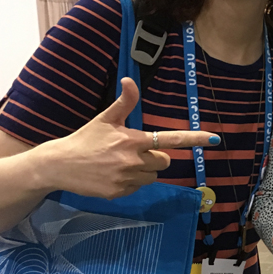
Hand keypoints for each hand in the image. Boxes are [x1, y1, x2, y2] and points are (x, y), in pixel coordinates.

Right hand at [40, 77, 219, 198]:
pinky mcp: (119, 193)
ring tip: (120, 164)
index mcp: (133, 140)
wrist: (58, 165)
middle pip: (164, 161)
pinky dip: (130, 183)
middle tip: (133, 152)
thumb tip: (130, 80)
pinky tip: (112, 175)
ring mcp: (126, 179)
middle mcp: (133, 160)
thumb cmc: (85, 139)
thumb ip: (124, 102)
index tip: (214, 138)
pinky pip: (137, 188)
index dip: (194, 139)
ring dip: (144, 171)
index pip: (170, 139)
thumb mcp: (105, 119)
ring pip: (152, 176)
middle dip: (155, 157)